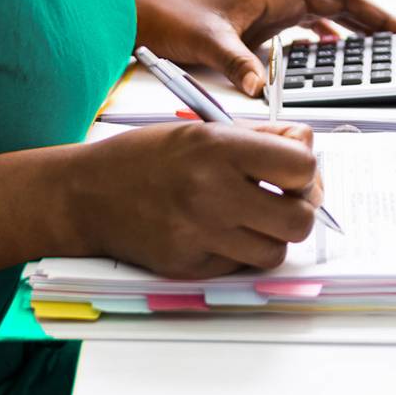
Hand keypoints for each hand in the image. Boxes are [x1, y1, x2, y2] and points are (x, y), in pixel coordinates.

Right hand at [66, 120, 321, 279]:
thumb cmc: (145, 157)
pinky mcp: (189, 267)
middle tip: (284, 199)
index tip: (294, 170)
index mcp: (218, 149)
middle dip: (299, 208)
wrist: (87, 194)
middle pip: (300, 219)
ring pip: (276, 252)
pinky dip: (241, 252)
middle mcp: (212, 194)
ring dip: (273, 236)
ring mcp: (200, 235)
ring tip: (252, 217)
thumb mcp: (202, 126)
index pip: (301, 167)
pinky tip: (222, 231)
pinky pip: (241, 267)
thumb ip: (261, 137)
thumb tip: (308, 148)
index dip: (306, 169)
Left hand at [135, 0, 395, 95]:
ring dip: (354, 29)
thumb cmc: (167, 17)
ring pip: (325, 16)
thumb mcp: (205, 41)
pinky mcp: (257, 34)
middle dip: (374, 13)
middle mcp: (275, 0)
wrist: (138, 19)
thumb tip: (261, 88)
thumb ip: (235, 64)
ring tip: (380, 48)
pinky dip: (324, 43)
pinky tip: (332, 57)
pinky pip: (303, 33)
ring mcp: (268, 16)